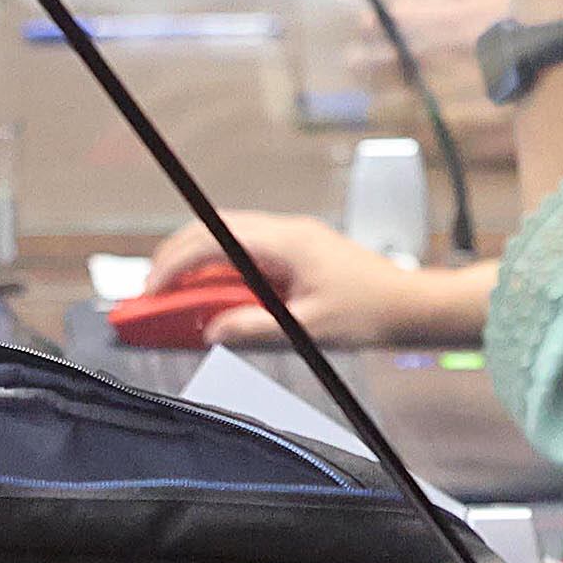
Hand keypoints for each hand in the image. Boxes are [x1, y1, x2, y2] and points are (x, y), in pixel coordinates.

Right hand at [143, 209, 483, 347]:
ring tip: (170, 299)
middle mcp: (284, 232)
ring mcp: (290, 240)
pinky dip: (218, 272)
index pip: (212, 240)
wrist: (412, 305)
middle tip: (149, 296)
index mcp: (285, 242)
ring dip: (195, 265)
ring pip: (226, 240)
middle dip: (174, 259)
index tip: (151, 292)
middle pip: (212, 231)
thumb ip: (256, 329)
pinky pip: (244, 254)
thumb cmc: (371, 312)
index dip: (174, 264)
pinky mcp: (295, 253)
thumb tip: (212, 330)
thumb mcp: (309, 329)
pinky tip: (209, 299)